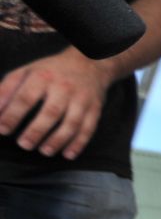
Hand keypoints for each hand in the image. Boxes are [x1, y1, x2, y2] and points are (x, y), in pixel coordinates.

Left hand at [0, 50, 115, 158]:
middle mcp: (64, 88)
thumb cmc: (51, 71)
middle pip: (51, 112)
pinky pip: (88, 128)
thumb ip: (7, 89)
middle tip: (23, 144)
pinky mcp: (95, 109)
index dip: (13, 115)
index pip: (26, 98)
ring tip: (44, 151)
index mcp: (43, 77)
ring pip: (71, 123)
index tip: (3, 129)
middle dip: (37, 130)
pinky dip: (79, 143)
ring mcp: (81, 99)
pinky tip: (68, 154)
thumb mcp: (26, 72)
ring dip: (58, 140)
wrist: (89, 64)